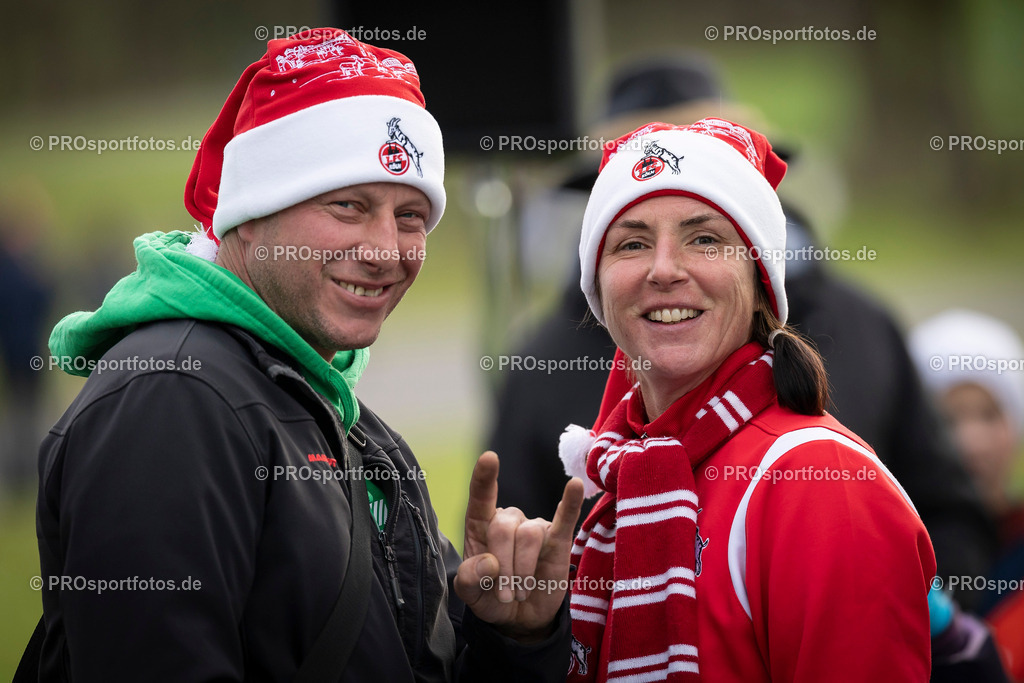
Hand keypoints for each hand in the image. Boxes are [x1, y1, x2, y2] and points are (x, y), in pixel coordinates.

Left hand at [454, 451, 583, 640]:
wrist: (521, 618)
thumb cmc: (492, 597)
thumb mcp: (471, 595)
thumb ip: (468, 580)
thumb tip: (489, 562)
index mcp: (481, 526)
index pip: (481, 496)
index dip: (484, 478)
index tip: (489, 458)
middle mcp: (508, 520)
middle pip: (504, 528)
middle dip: (503, 565)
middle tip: (505, 595)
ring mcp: (534, 528)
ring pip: (529, 536)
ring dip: (523, 568)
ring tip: (521, 591)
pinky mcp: (558, 541)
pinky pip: (565, 518)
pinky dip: (570, 503)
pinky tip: (575, 486)